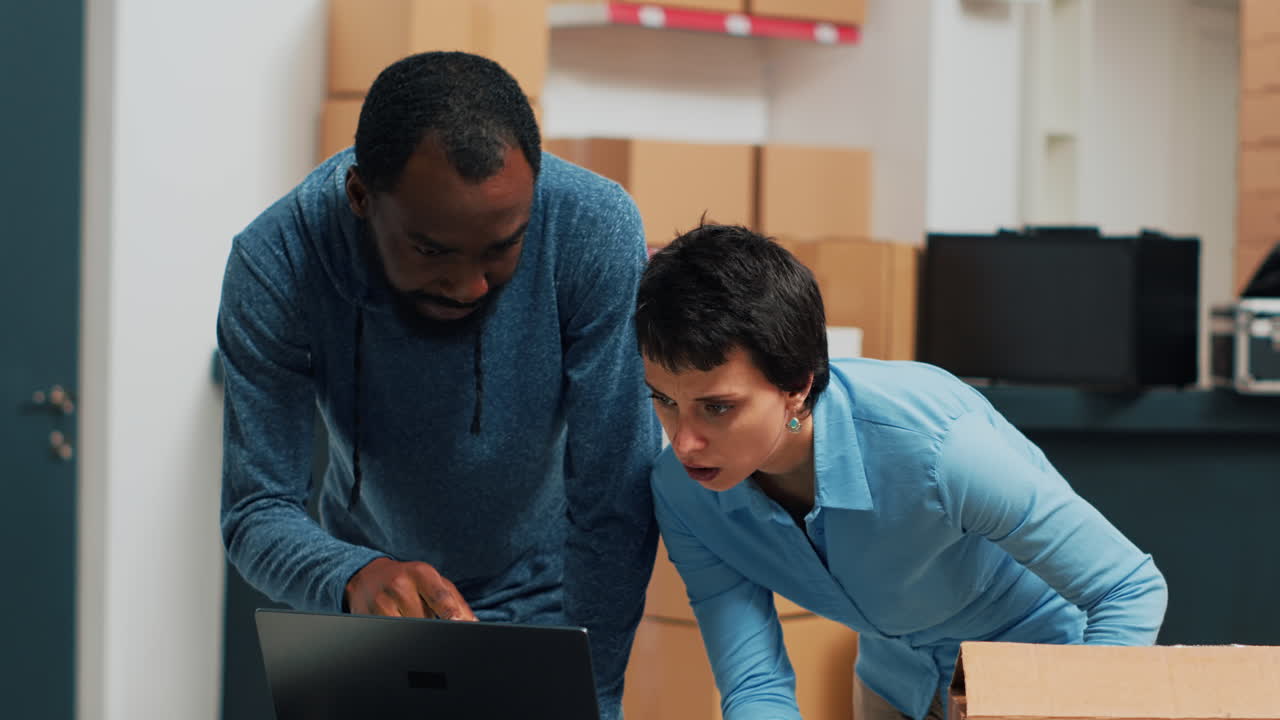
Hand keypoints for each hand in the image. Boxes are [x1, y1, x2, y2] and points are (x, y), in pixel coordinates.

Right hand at [344, 557, 477, 620]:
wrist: (368, 576)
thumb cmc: (409, 580)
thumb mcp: (434, 582)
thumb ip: (455, 602)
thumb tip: (472, 623)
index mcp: (420, 573)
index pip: (439, 597)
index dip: (451, 613)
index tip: (459, 624)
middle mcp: (400, 585)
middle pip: (425, 619)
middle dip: (432, 626)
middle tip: (434, 626)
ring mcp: (382, 601)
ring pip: (408, 628)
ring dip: (414, 632)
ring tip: (412, 620)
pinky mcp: (369, 616)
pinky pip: (391, 633)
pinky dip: (400, 634)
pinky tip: (400, 627)